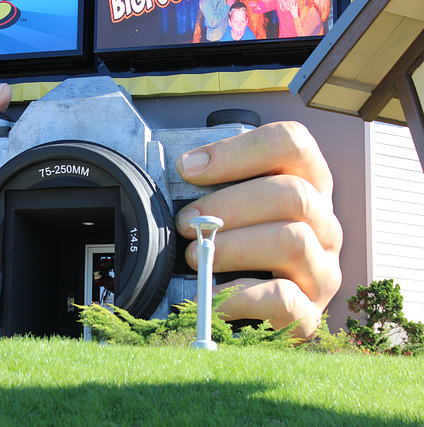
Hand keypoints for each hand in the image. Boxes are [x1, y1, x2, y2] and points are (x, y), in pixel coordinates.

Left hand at [175, 122, 342, 337]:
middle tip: (186, 222)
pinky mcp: (311, 313)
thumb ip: (212, 188)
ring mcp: (323, 269)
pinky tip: (210, 295)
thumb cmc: (234, 254)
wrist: (246, 318)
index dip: (237, 150)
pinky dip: (238, 295)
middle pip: (293, 194)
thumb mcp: (230, 213)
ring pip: (292, 241)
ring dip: (233, 246)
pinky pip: (283, 298)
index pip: (291, 144)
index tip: (188, 168)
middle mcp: (324, 224)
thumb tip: (181, 170)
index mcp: (306, 186)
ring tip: (194, 256)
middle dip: (227, 206)